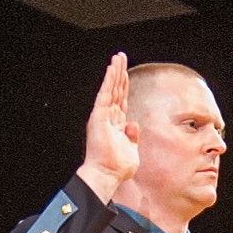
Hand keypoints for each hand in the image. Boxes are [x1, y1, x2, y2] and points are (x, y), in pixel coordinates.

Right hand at [75, 52, 137, 197]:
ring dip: (114, 72)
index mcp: (116, 125)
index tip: (125, 72)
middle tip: (121, 57)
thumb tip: (133, 124)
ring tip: (117, 57)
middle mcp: (108, 118)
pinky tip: (112, 69)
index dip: (124, 86)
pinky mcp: (99, 116)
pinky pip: (105, 94)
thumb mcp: (132, 151)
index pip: (121, 100)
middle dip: (119, 73)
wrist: (107, 174)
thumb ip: (133, 137)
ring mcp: (102, 116)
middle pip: (115, 91)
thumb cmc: (117, 168)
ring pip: (110, 89)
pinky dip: (109, 81)